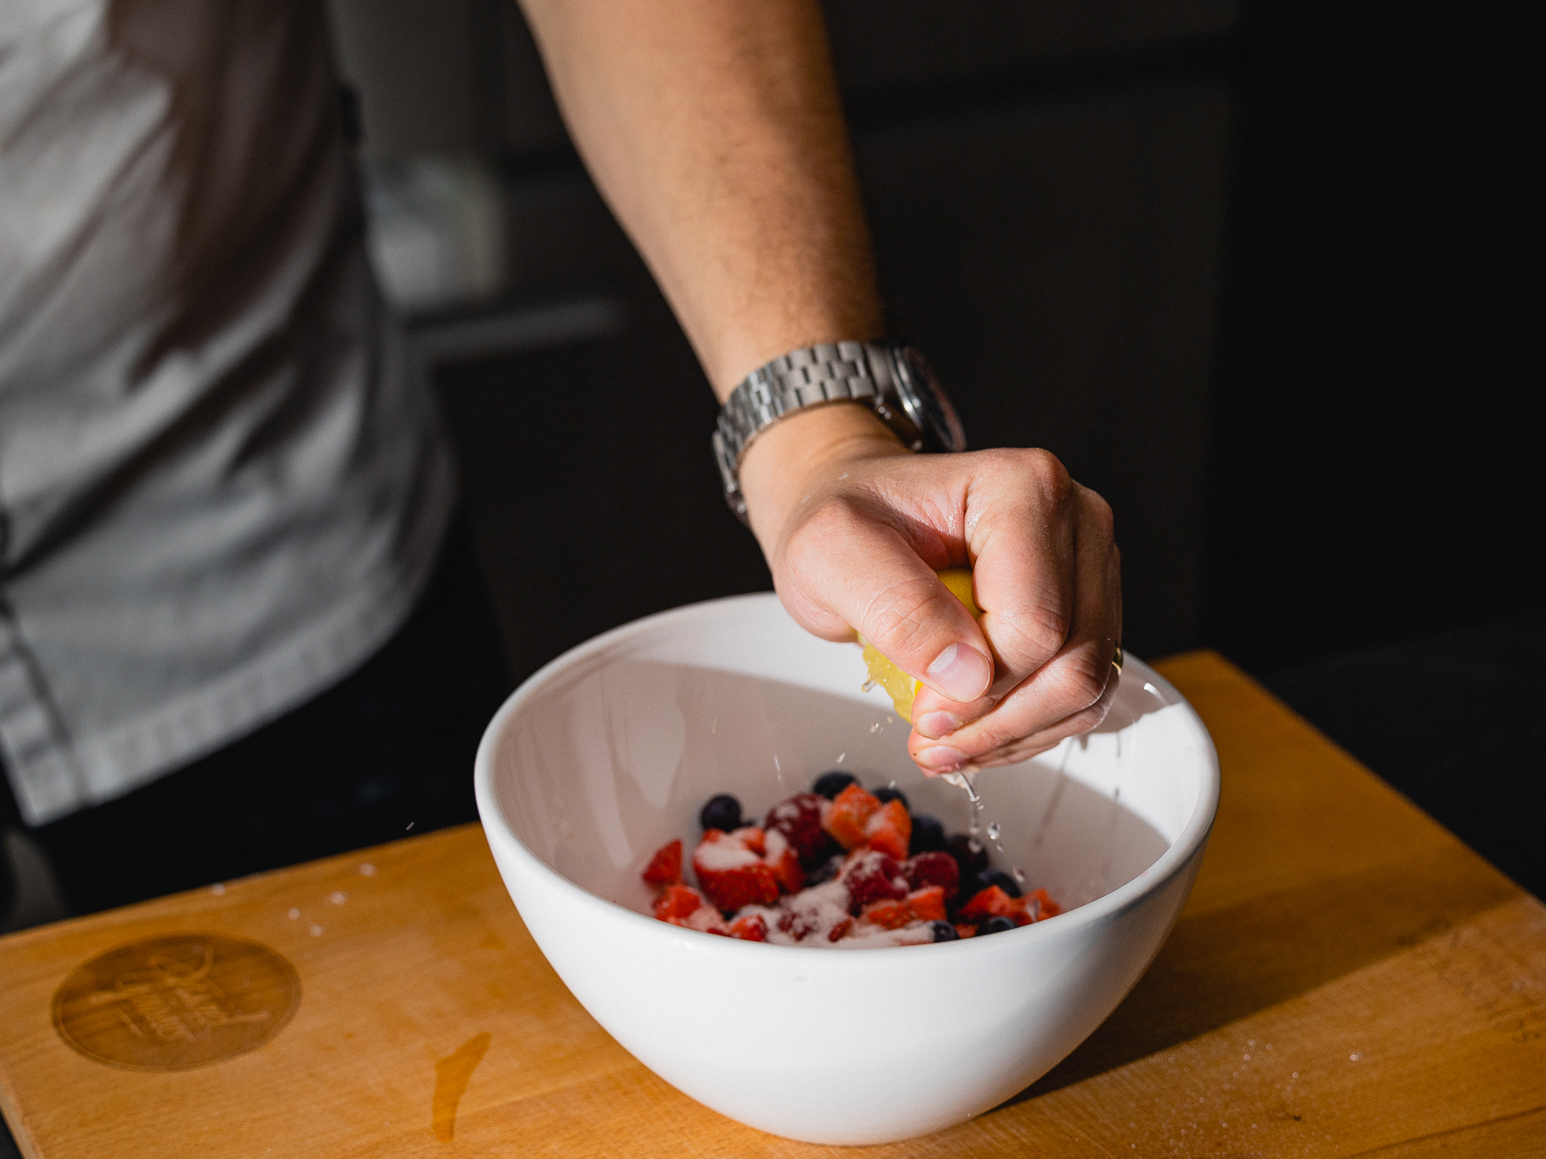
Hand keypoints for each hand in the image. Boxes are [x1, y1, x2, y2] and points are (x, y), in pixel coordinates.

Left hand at [740, 404, 1122, 774]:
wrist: (856, 520)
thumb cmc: (847, 522)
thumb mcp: (831, 553)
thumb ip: (898, 609)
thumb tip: (968, 674)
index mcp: (1022, 488)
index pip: (1034, 623)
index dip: (979, 690)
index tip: (922, 711)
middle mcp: (1074, 520)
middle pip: (1075, 660)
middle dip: (999, 721)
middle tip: (931, 739)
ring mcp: (1088, 566)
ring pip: (1089, 686)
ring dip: (1016, 734)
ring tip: (947, 742)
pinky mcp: (1087, 609)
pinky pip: (1084, 693)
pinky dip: (1031, 728)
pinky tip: (975, 732)